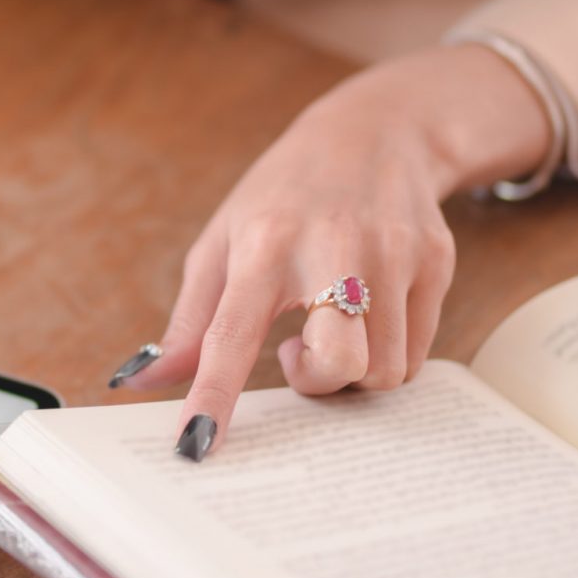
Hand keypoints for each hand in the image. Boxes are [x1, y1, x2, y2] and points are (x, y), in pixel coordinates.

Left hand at [111, 45, 551, 459]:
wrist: (374, 132)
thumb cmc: (282, 198)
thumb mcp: (222, 244)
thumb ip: (188, 323)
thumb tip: (141, 384)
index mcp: (263, 245)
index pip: (231, 334)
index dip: (213, 395)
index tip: (196, 445)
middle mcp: (332, 247)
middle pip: (340, 364)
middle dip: (320, 384)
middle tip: (298, 356)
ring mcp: (394, 253)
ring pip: (384, 370)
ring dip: (353, 373)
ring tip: (331, 330)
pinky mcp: (436, 260)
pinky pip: (416, 353)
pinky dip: (386, 355)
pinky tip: (366, 317)